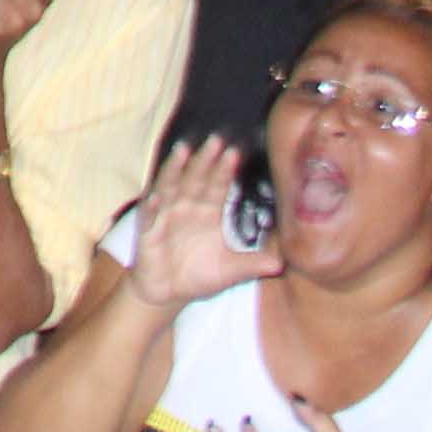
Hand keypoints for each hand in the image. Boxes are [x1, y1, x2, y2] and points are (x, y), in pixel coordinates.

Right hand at [125, 136, 280, 311]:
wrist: (169, 292)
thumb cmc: (199, 275)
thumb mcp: (231, 271)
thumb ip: (253, 264)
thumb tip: (282, 264)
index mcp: (208, 213)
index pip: (218, 186)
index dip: (226, 169)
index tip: (236, 152)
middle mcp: (187, 207)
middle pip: (197, 178)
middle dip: (205, 160)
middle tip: (216, 139)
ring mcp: (166, 215)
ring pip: (171, 187)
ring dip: (175, 170)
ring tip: (183, 151)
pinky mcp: (149, 230)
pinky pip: (150, 216)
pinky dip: (152, 206)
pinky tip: (155, 196)